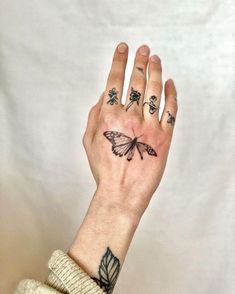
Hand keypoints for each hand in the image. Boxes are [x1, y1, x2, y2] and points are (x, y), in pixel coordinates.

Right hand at [83, 43, 177, 219]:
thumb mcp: (89, 140)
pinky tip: (170, 83)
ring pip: (155, 91)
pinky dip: (172, 94)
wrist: (122, 191)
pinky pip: (171, 110)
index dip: (119, 62)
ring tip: (156, 59)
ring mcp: (149, 125)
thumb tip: (104, 95)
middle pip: (137, 81)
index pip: (115, 80)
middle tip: (144, 49)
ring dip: (156, 71)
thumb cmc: (104, 167)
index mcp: (109, 115)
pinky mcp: (164, 136)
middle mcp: (130, 116)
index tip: (123, 49)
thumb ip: (95, 114)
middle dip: (140, 62)